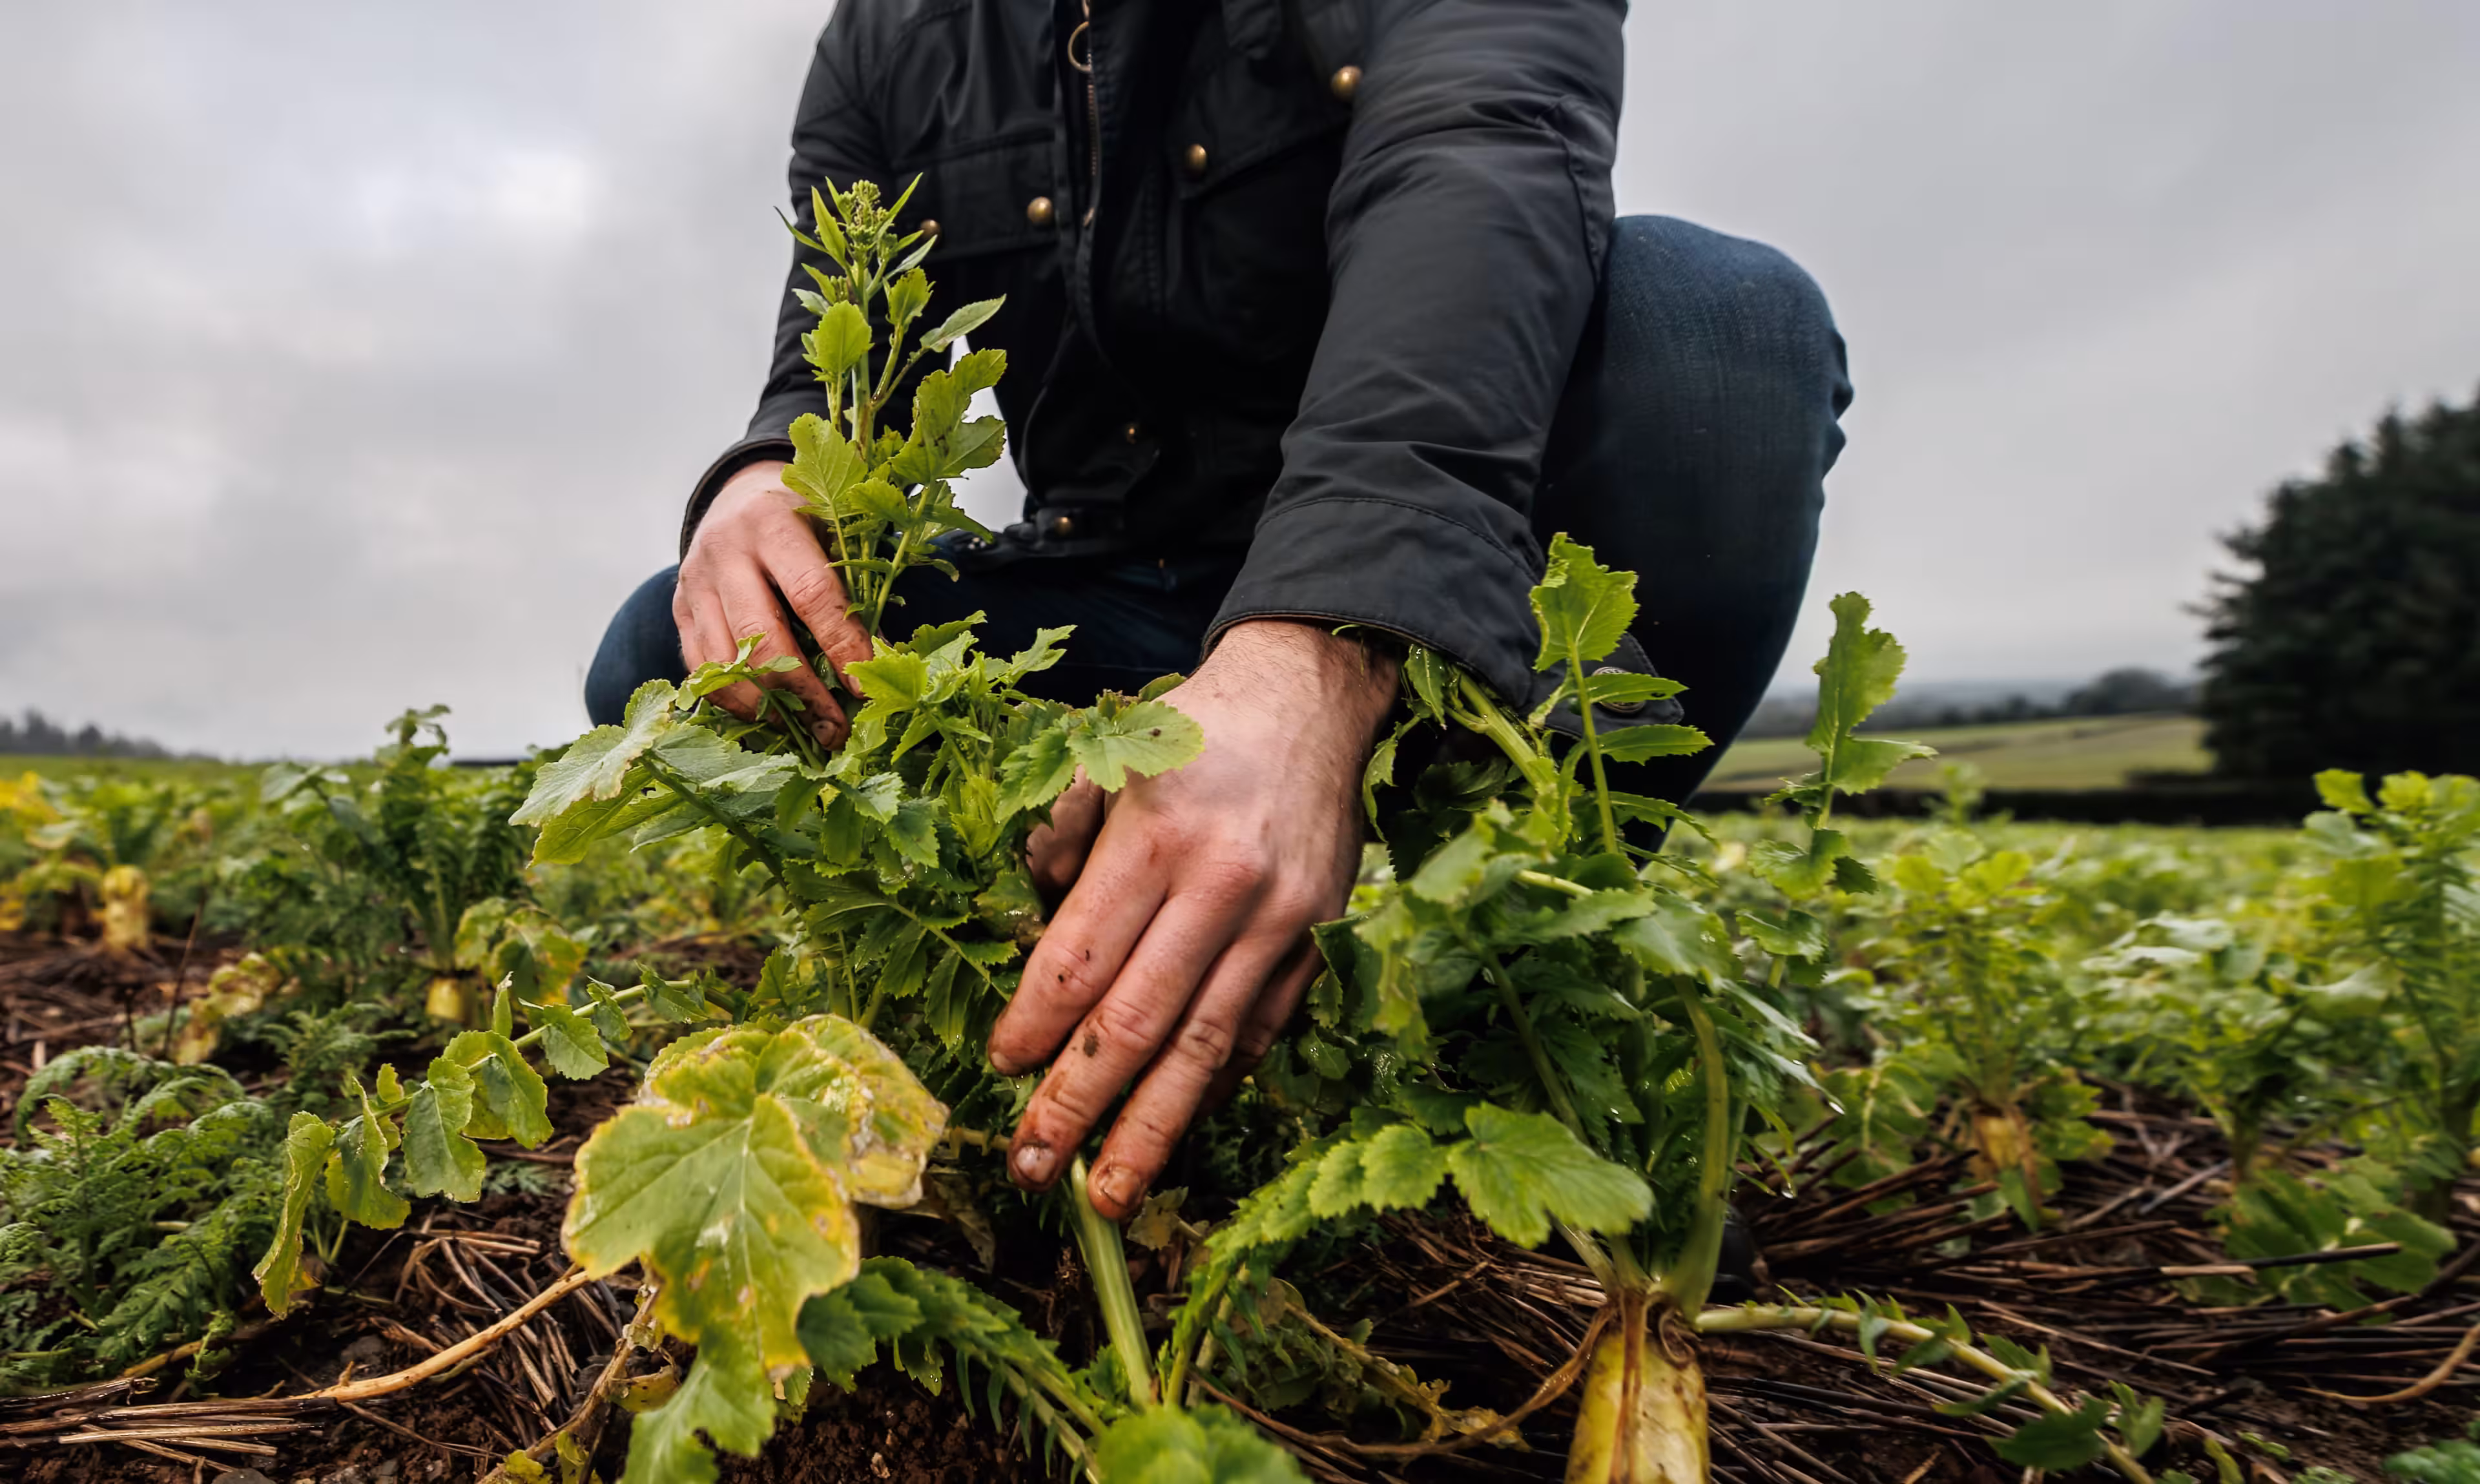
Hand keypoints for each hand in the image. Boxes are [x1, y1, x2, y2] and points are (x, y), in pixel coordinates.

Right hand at [673, 460, 875, 745]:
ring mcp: (694, 584)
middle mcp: (724, 552)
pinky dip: (734, 700)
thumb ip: (855, 584)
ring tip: (805, 729)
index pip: (810, 594)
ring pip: (723, 661)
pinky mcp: (679, 611)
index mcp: (772, 523)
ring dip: (766, 706)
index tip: (863, 687)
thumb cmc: (803, 519)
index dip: (840, 644)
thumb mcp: (835, 530)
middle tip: (835, 727)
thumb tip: (884, 659)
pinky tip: (769, 717)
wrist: (739, 496)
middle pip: (759, 637)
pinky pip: (700, 669)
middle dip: (802, 691)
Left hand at [990, 620, 1400, 1219]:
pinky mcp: (1318, 941)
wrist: (1312, 696)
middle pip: (1136, 1024)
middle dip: (1078, 1107)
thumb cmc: (1196, 726)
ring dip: (1151, 1131)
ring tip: (1109, 1195)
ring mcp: (1280, 922)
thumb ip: (1063, 843)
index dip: (1035, 1027)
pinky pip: (1256, 1033)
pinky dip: (1213, 1085)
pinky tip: (1175, 1124)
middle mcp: (1223, 887)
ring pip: (1204, 1050)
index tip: (1002, 1072)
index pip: (1080, 961)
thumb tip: (1034, 930)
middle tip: (1032, 1169)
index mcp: (1157, 837)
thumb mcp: (1109, 757)